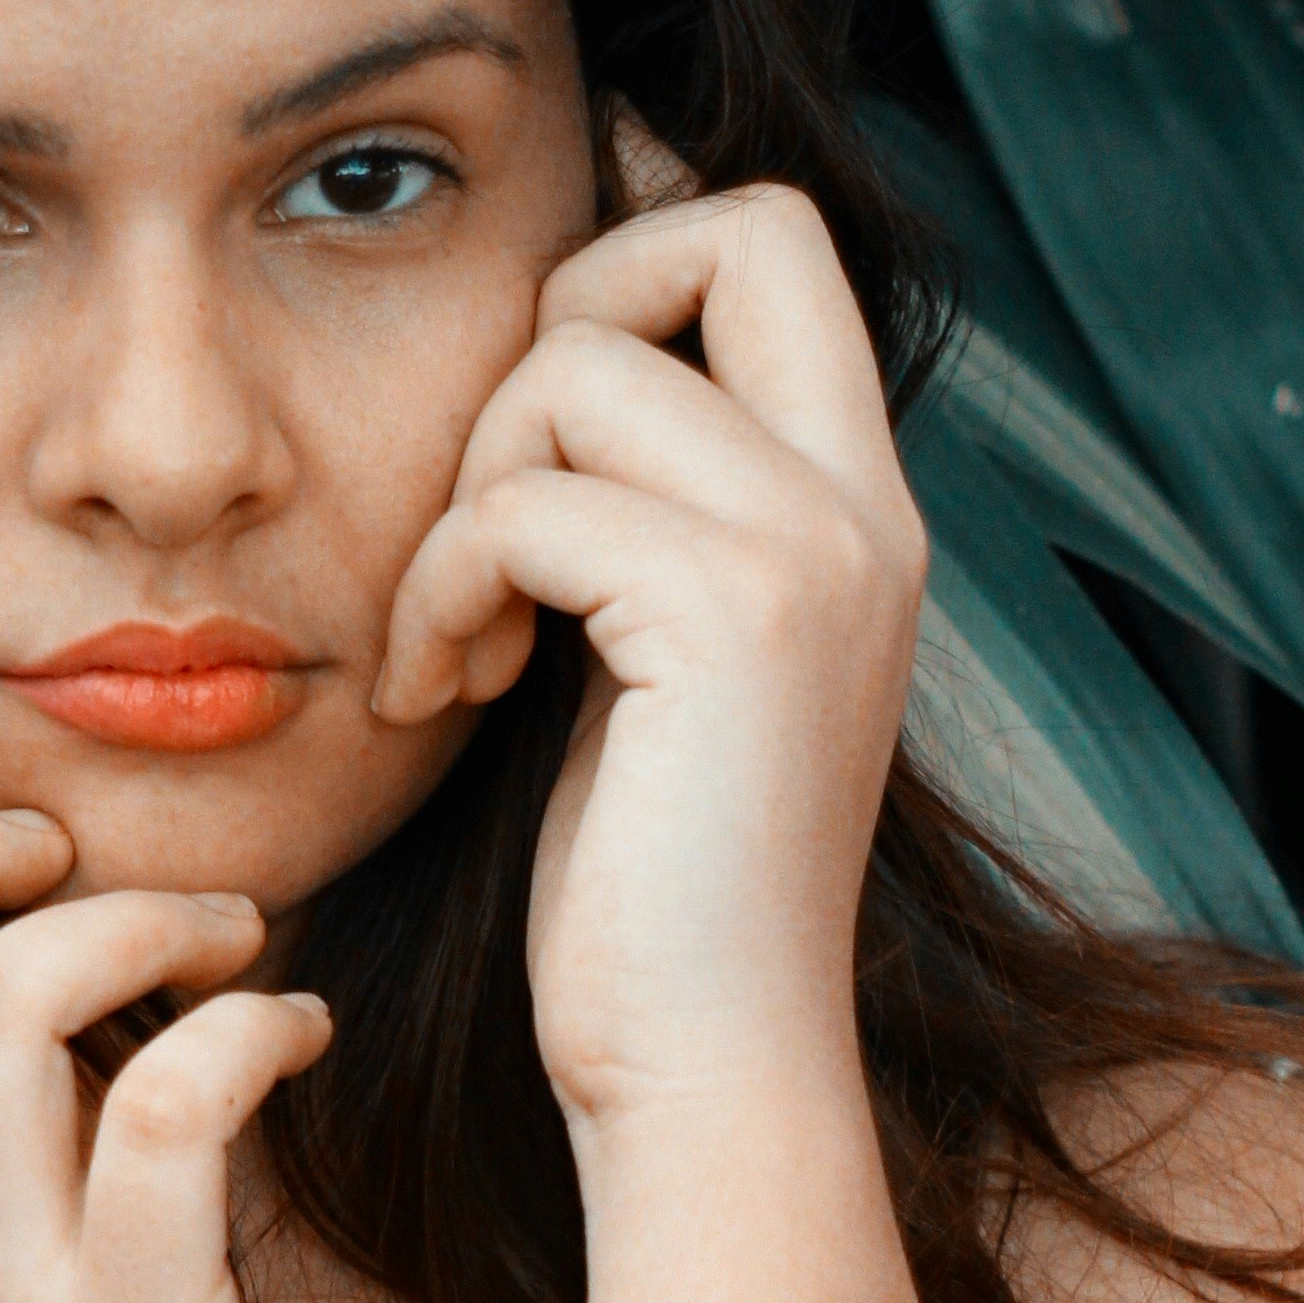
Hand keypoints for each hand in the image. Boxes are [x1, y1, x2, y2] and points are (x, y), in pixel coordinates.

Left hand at [372, 164, 922, 1128]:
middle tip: (497, 486)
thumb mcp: (653, 662)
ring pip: (579, 369)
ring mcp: (816, 554)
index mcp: (859, 508)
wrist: (701, 1074)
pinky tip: (435, 691)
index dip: (632, 244)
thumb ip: (639, 513)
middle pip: (731, 229)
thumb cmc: (647, 897)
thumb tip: (555, 359)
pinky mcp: (732, 620)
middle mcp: (867, 508)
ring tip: (450, 636)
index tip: (526, 380)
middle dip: (563, 316)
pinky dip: (438, 587)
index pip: (774, 240)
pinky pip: (523, 504)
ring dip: (459, 495)